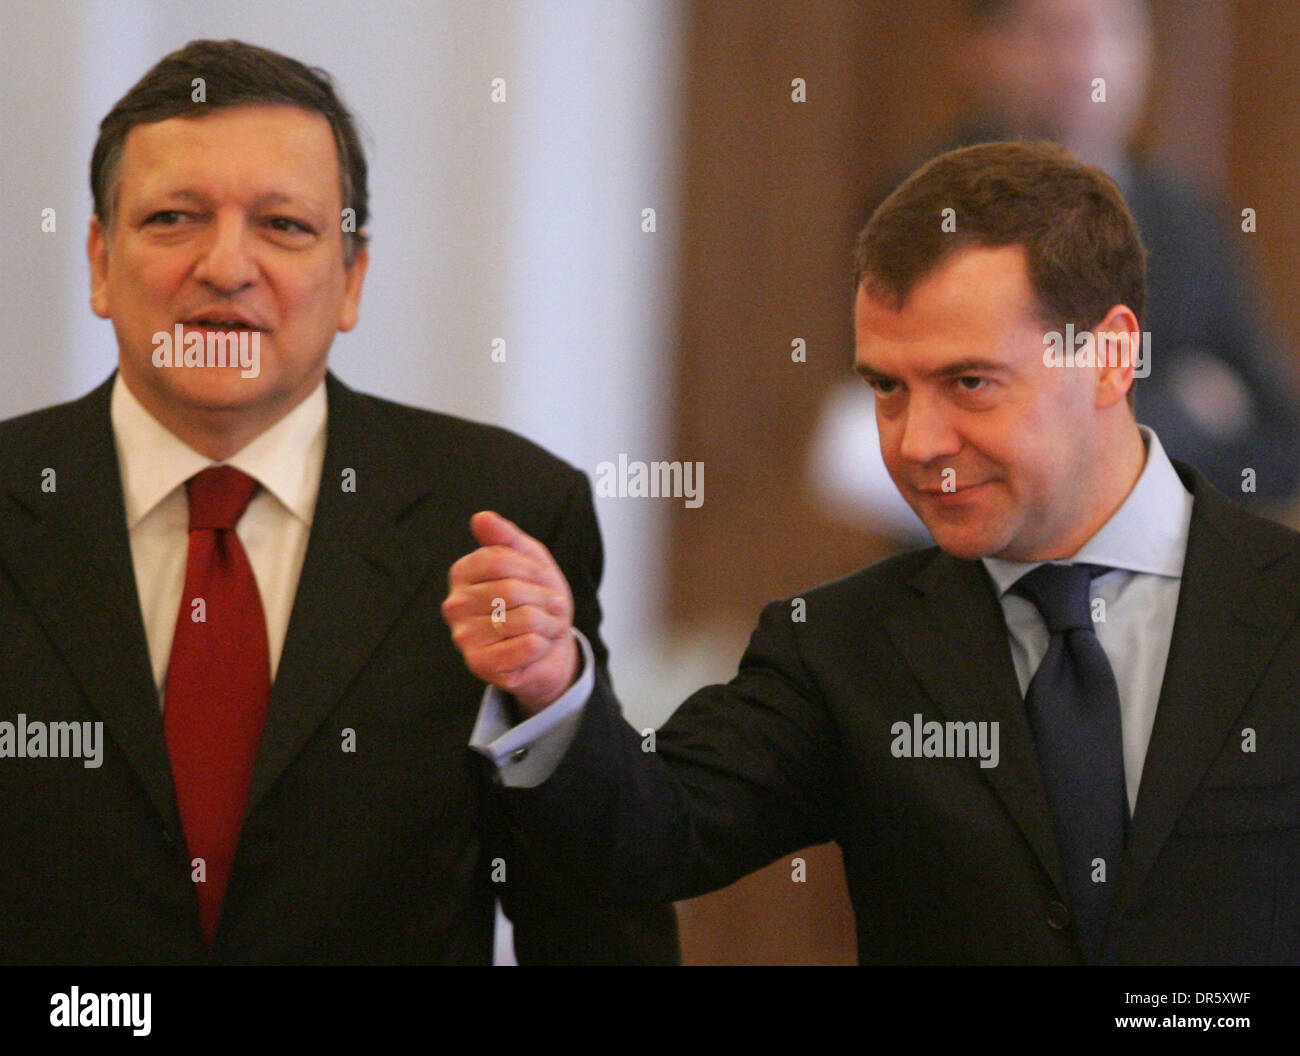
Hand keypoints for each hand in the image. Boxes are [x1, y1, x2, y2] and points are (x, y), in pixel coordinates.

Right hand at [442, 511, 579, 715]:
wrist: (550, 648)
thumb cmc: (536, 601)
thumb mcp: (530, 560)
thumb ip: (506, 537)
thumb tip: (481, 517)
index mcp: (462, 574)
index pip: (499, 560)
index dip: (532, 569)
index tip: (543, 579)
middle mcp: (455, 605)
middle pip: (511, 590)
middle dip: (545, 598)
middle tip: (553, 606)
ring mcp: (464, 637)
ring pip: (523, 619)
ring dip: (549, 622)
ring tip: (550, 625)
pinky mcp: (480, 665)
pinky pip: (526, 645)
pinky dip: (544, 644)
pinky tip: (538, 646)